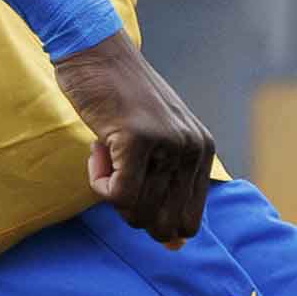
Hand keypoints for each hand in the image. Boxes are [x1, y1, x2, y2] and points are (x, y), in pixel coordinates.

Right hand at [54, 34, 218, 243]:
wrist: (93, 49)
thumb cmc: (117, 97)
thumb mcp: (156, 139)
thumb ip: (167, 186)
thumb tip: (175, 246)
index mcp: (203, 151)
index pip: (187, 223)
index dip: (151, 217)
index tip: (132, 183)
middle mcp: (193, 148)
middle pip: (161, 224)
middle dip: (130, 209)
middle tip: (118, 169)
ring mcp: (168, 144)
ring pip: (136, 212)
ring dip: (110, 190)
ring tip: (108, 151)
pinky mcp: (138, 139)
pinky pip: (116, 194)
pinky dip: (98, 182)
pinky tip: (98, 150)